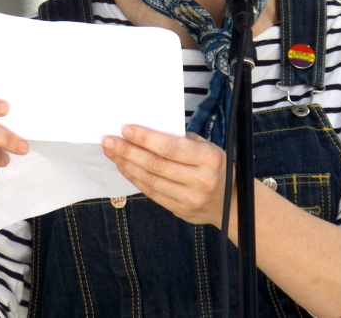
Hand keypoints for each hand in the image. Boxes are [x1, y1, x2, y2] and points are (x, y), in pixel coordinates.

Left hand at [102, 125, 228, 227]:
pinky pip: (152, 193)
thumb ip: (182, 140)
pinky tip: (124, 167)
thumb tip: (147, 130)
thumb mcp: (207, 147)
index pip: (171, 147)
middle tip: (109, 141)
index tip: (125, 129)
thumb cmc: (214, 166)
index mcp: (208, 158)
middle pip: (156, 164)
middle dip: (128, 151)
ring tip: (112, 152)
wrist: (231, 203)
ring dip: (127, 164)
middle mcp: (200, 180)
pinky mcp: (180, 210)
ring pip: (150, 180)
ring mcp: (190, 198)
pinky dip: (135, 178)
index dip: (146, 138)